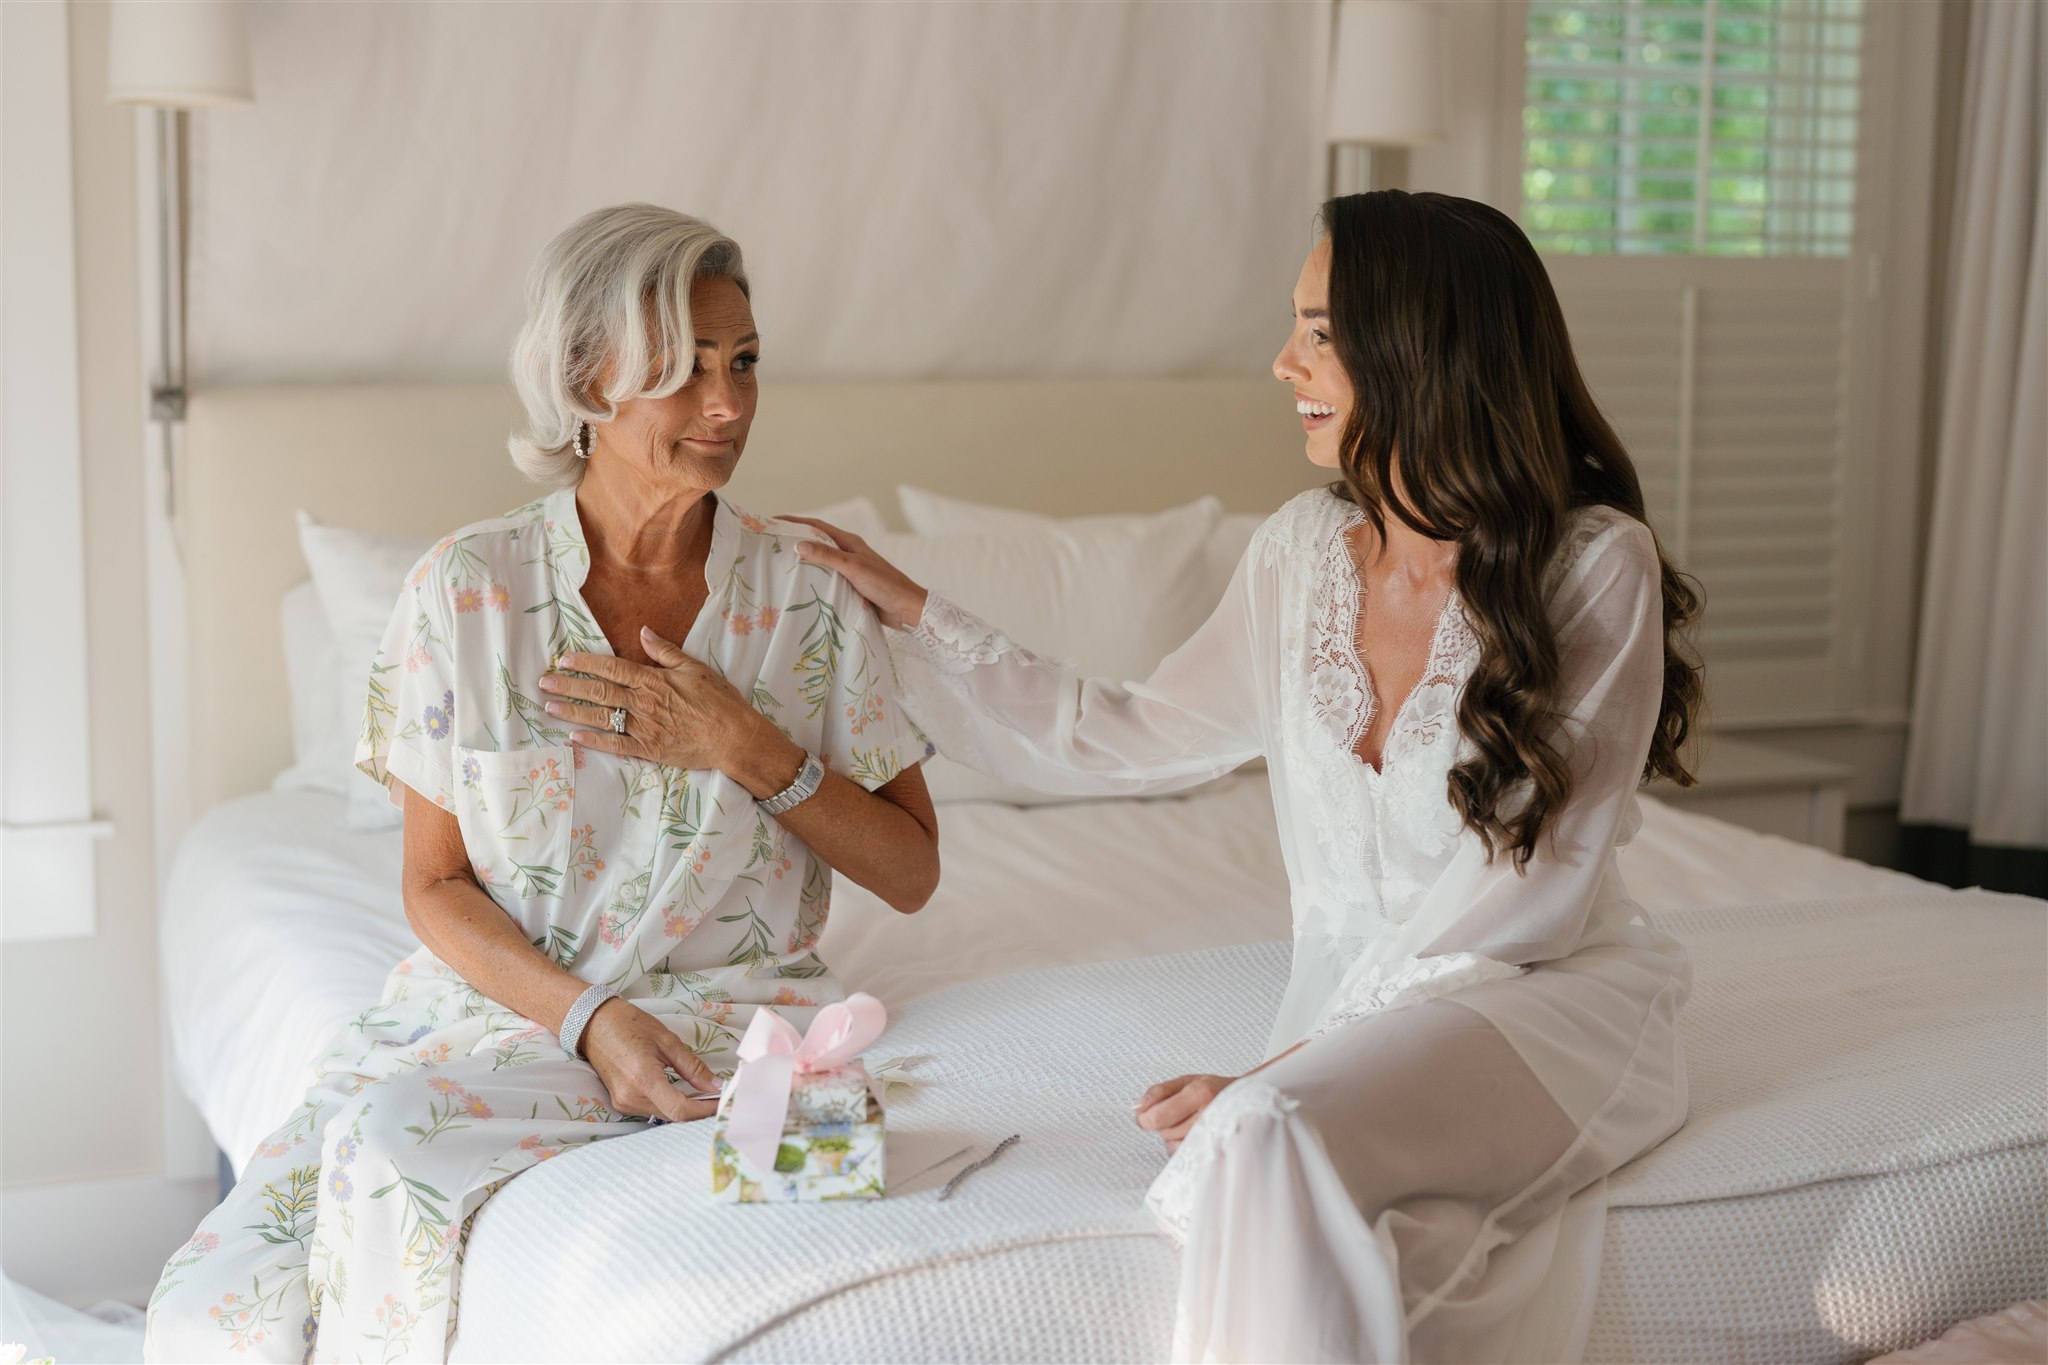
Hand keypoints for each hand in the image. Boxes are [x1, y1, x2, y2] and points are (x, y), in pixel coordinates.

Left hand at [541, 628, 757, 769]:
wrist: (734, 738)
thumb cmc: (719, 701)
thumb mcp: (696, 668)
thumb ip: (666, 652)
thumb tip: (643, 632)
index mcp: (653, 681)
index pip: (611, 667)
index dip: (585, 663)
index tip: (564, 660)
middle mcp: (643, 703)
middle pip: (599, 692)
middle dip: (569, 687)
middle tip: (545, 683)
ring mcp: (644, 728)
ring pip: (601, 718)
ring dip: (573, 713)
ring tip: (550, 708)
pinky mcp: (648, 750)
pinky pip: (615, 746)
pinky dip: (594, 742)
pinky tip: (575, 738)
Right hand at [580, 998, 720, 1122]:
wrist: (594, 1024)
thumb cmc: (629, 1025)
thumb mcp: (667, 1040)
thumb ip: (693, 1067)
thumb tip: (714, 1085)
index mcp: (644, 1078)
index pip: (680, 1110)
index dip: (705, 1110)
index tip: (722, 1101)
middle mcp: (631, 1097)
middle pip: (673, 1116)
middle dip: (698, 1109)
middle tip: (718, 1096)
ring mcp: (623, 1103)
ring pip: (663, 1116)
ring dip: (684, 1108)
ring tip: (702, 1095)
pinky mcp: (620, 1103)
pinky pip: (651, 1111)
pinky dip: (668, 1105)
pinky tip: (680, 1094)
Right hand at [780, 517, 928, 631]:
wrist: (906, 609)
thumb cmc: (885, 584)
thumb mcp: (854, 567)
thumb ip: (827, 556)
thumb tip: (798, 544)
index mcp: (849, 542)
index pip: (817, 526)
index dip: (796, 522)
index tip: (774, 520)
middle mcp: (848, 553)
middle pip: (817, 543)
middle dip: (795, 541)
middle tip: (771, 544)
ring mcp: (849, 571)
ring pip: (820, 563)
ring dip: (803, 562)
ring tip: (778, 565)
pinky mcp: (850, 587)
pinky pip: (826, 580)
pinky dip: (813, 581)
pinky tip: (800, 587)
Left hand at [1135, 1073, 1236, 1153]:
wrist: (1248, 1102)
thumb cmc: (1214, 1089)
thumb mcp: (1185, 1081)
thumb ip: (1157, 1093)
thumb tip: (1137, 1109)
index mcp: (1199, 1093)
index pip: (1157, 1117)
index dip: (1144, 1118)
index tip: (1144, 1114)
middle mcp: (1208, 1116)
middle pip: (1164, 1131)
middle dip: (1163, 1123)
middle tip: (1177, 1112)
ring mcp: (1214, 1136)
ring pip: (1172, 1145)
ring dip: (1173, 1136)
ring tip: (1188, 1122)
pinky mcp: (1214, 1151)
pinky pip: (1183, 1155)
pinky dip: (1182, 1145)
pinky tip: (1193, 1134)